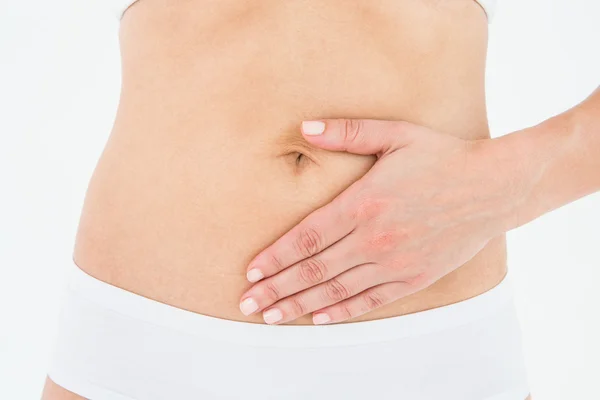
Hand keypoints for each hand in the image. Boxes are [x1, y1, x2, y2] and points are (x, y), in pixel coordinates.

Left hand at [238, 119, 527, 324]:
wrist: (494, 186)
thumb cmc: (442, 157)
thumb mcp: (395, 134)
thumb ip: (347, 132)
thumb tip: (304, 128)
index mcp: (364, 203)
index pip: (306, 237)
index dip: (275, 258)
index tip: (251, 272)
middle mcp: (375, 238)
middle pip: (314, 270)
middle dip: (276, 289)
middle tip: (247, 304)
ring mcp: (395, 262)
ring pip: (337, 290)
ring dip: (300, 306)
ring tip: (271, 317)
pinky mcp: (414, 278)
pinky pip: (370, 300)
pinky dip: (342, 311)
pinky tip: (319, 318)